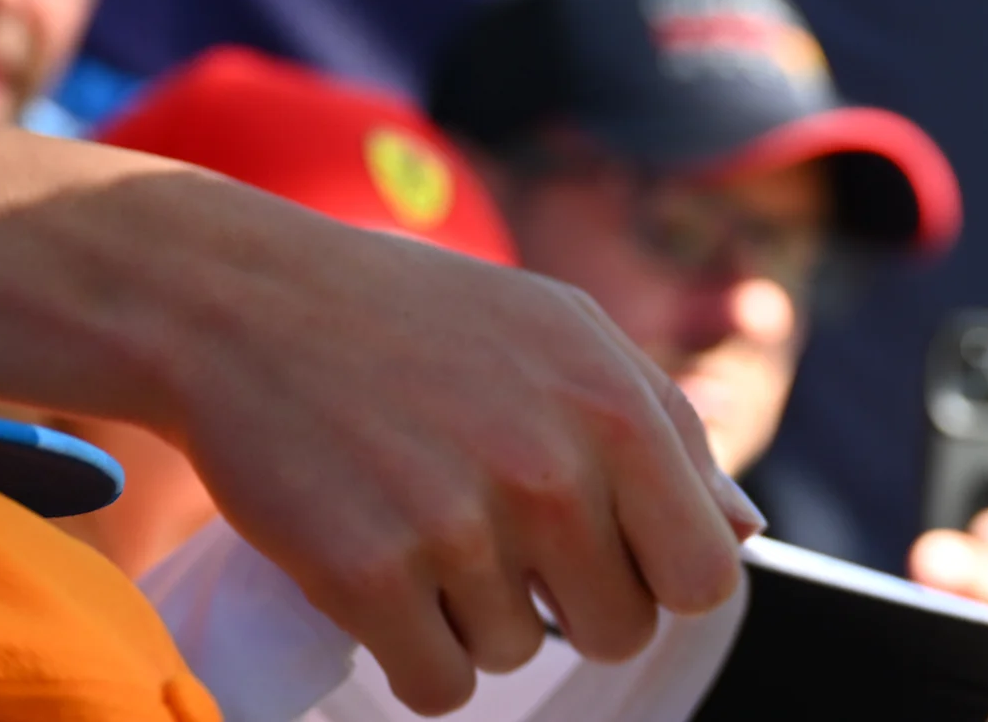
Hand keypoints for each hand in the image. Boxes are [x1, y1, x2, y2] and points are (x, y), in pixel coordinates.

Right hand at [0, 60, 761, 720]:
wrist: (244, 304)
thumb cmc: (417, 317)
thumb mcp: (562, 332)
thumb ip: (663, 427)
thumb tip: (743, 531)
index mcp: (614, 404)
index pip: (706, 574)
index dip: (660, 577)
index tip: (609, 552)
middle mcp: (549, 466)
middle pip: (618, 629)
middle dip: (569, 603)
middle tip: (501, 536)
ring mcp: (457, 524)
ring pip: (517, 657)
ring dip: (476, 613)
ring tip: (423, 518)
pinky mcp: (367, 574)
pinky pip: (438, 687)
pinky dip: (414, 651)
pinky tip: (384, 572)